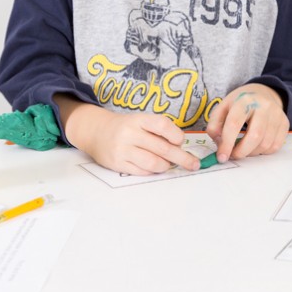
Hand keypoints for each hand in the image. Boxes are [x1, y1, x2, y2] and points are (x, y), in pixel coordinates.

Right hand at [54, 95, 199, 175]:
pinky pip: (142, 171)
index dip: (175, 134)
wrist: (97, 132)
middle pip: (162, 148)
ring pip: (153, 163)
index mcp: (139, 119)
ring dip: (166, 166)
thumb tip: (182, 147)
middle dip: (182, 157)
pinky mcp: (118, 164)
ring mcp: (123, 149)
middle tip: (194, 164)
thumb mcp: (140, 121)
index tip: (181, 141)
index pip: (161, 125)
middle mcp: (130, 133)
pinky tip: (154, 167)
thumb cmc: (126, 127)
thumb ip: (158, 131)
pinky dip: (152, 171)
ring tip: (168, 164)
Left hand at [206, 84, 288, 161]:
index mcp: (244, 100)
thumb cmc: (239, 103)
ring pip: (265, 144)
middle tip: (233, 156)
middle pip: (254, 136)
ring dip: (251, 152)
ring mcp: (277, 114)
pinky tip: (255, 146)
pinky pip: (275, 146)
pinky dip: (263, 151)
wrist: (262, 93)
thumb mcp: (223, 107)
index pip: (234, 124)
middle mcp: (263, 106)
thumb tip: (219, 145)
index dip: (226, 143)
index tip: (221, 157)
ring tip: (243, 148)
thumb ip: (215, 124)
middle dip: (241, 152)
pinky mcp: (285, 123)